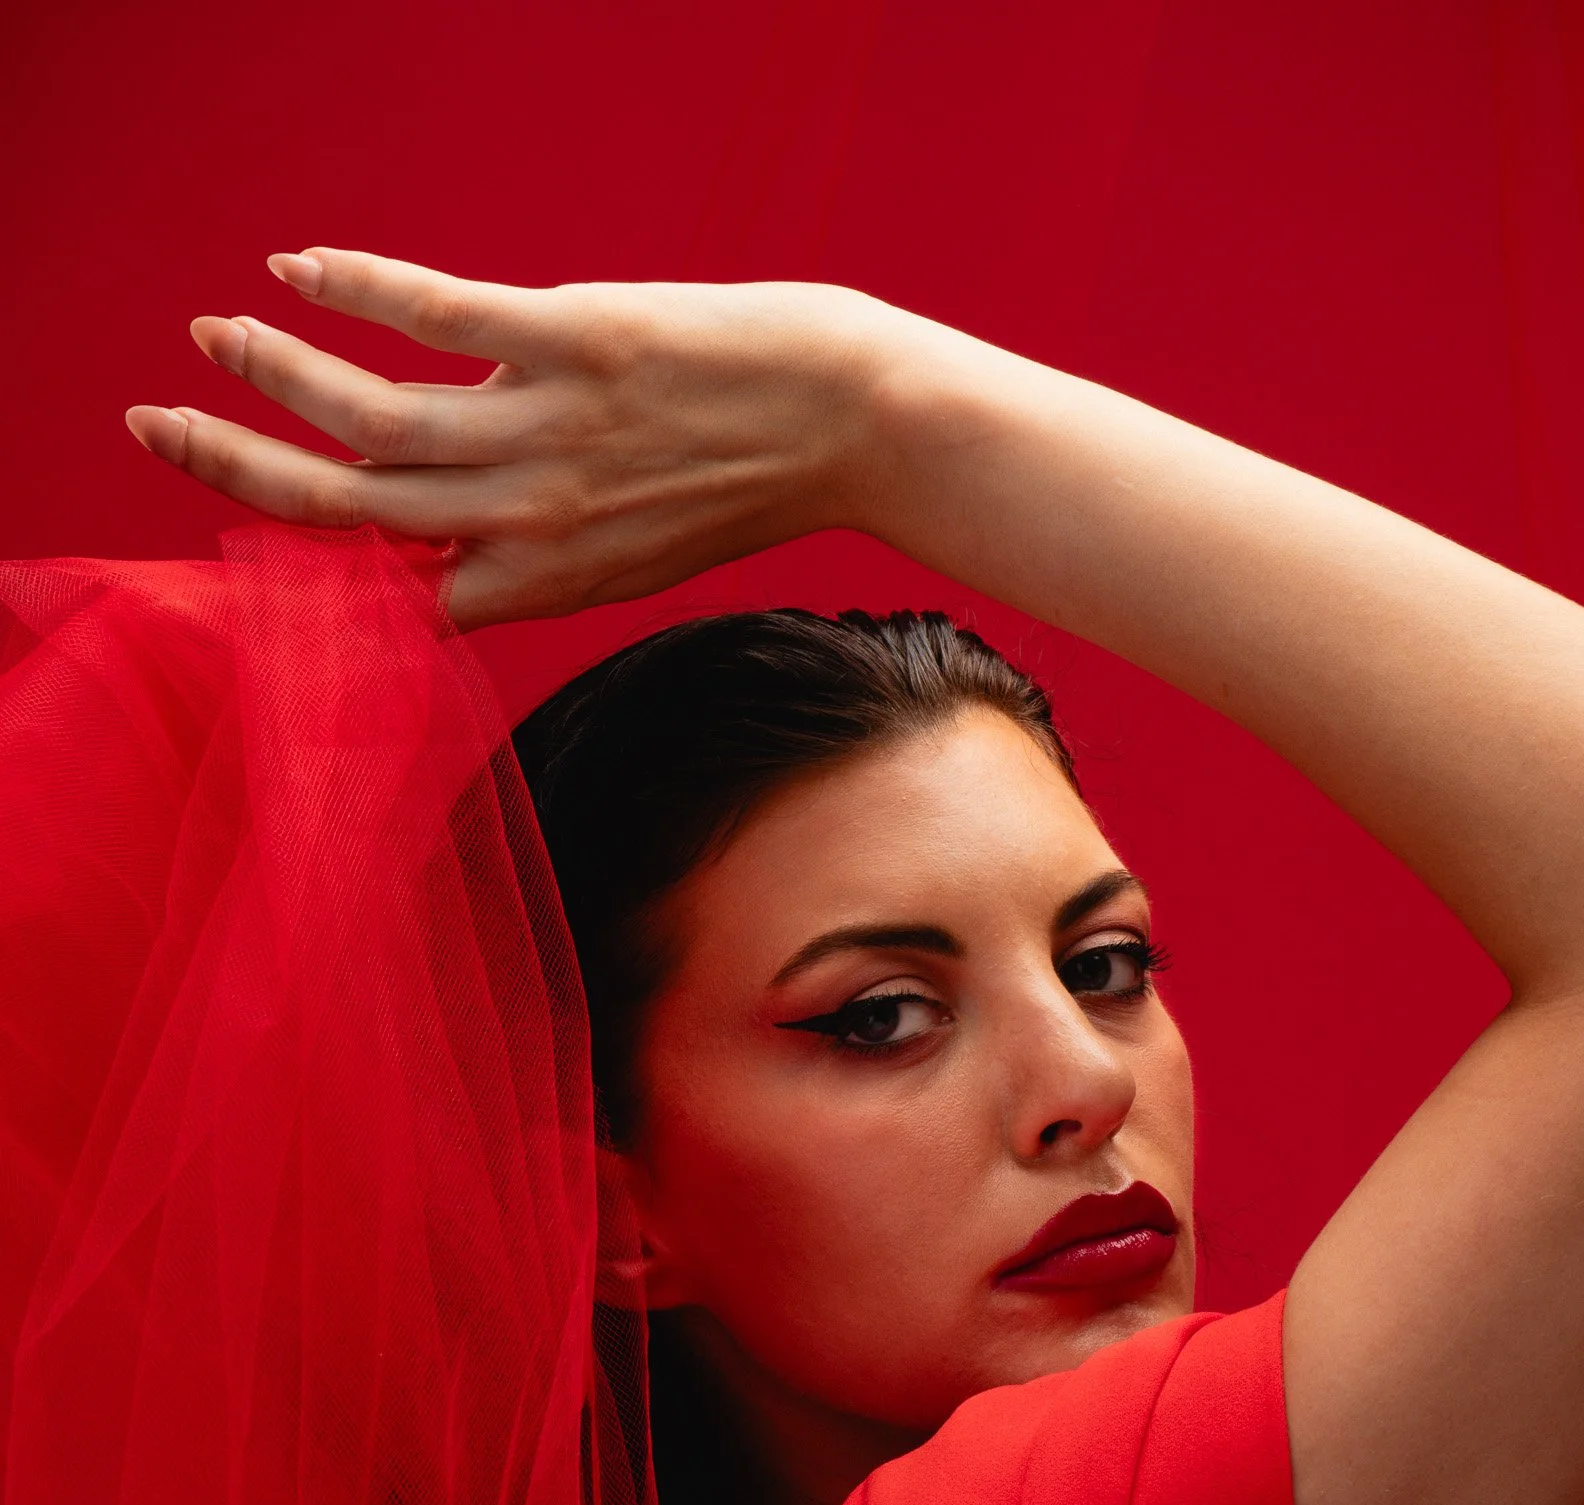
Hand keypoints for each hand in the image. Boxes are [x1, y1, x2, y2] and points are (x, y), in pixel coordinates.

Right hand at [125, 251, 902, 627]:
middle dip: (236, 469)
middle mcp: (530, 523)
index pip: (392, 586)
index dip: (305, 565)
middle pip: (346, 505)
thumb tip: (469, 521)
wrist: (858, 424)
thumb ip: (548, 543)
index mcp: (543, 581)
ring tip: (210, 334)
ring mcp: (549, 437)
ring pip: (369, 418)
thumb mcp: (639, 548)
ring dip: (272, 373)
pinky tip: (300, 266)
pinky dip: (355, 290)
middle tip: (152, 426)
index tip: (242, 526)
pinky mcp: (574, 344)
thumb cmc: (754, 478)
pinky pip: (435, 317)